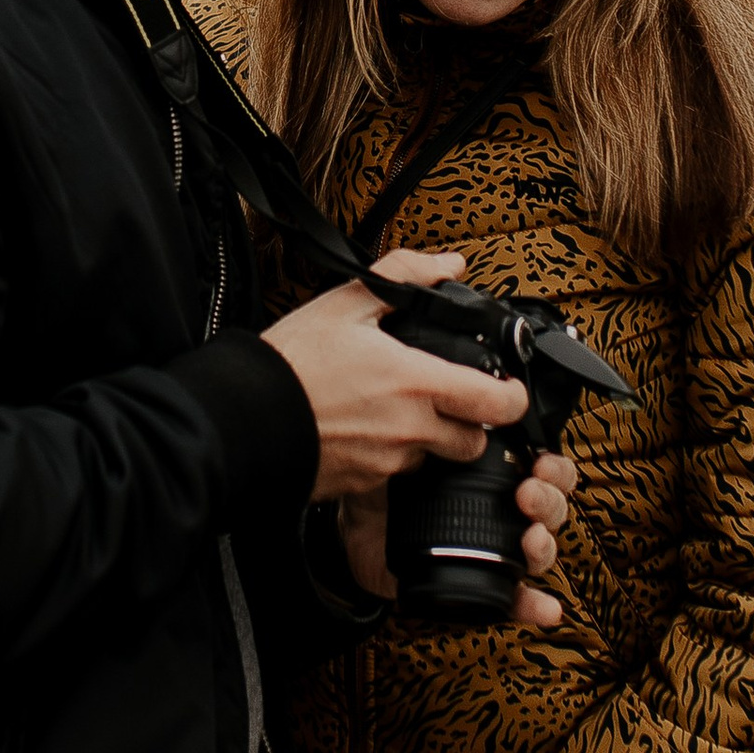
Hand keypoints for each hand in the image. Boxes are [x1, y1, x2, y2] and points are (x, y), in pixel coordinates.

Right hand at [263, 248, 529, 503]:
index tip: (507, 389)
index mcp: (417, 383)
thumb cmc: (291, 361)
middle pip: (473, 443)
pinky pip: (392, 475)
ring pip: (431, 460)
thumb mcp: (347, 301)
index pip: (498, 405)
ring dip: (426, 441)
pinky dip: (388, 456)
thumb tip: (449, 264)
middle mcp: (410, 430)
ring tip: (391, 412)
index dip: (513, 398)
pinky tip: (360, 431)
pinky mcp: (361, 487)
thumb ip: (406, 275)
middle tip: (448, 401)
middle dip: (470, 425)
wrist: (240, 417)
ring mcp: (387, 464)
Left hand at [339, 445, 574, 630]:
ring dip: (545, 545)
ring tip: (530, 539)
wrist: (355, 530)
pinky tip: (546, 609)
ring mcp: (495, 551)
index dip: (554, 468)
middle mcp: (505, 513)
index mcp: (497, 477)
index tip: (539, 464)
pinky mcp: (479, 587)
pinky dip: (533, 607)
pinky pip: (513, 599)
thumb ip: (433, 428)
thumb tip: (458, 406)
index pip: (546, 469)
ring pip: (541, 549)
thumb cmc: (388, 483)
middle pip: (552, 507)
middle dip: (550, 501)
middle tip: (528, 495)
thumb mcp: (410, 449)